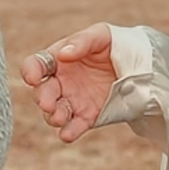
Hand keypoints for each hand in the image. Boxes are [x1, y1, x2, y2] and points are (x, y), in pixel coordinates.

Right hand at [20, 24, 118, 143]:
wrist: (139, 66)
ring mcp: (72, 101)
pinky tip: (67, 134)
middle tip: (47, 104)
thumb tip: (63, 55)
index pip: (35, 65)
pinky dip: (68, 132)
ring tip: (60, 117)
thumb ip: (82, 42)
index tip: (33, 77)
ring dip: (53, 117)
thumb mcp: (101, 35)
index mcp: (58, 60)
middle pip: (42, 92)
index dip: (30, 71)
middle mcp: (60, 82)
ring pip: (53, 113)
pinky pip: (73, 127)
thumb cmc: (114, 45)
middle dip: (42, 99)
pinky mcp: (86, 117)